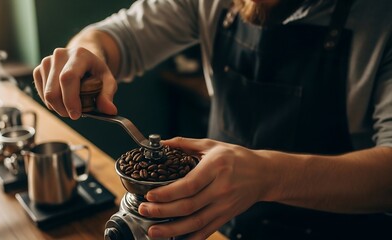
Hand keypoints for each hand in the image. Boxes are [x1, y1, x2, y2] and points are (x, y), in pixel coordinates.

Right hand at [33, 47, 116, 118]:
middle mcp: (60, 55)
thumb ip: (108, 95)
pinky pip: (41, 94)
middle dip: (63, 108)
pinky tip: (62, 100)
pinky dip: (51, 103)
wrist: (82, 59)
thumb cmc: (95, 70)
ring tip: (70, 106)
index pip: (68, 78)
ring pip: (46, 94)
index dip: (70, 99)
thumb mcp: (108, 80)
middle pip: (53, 90)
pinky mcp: (38, 70)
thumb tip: (110, 110)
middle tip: (74, 115)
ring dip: (58, 107)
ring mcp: (47, 61)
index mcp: (79, 54)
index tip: (76, 114)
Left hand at [138, 137, 273, 238]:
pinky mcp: (226, 216)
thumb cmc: (237, 157)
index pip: (189, 185)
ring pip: (196, 222)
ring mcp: (224, 205)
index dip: (168, 193)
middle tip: (145, 210)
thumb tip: (162, 143)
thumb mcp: (212, 145)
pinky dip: (191, 238)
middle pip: (189, 206)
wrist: (264, 174)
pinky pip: (207, 231)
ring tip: (154, 231)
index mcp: (216, 168)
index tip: (150, 195)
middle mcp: (221, 188)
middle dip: (163, 211)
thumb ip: (185, 144)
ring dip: (172, 230)